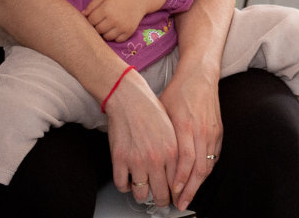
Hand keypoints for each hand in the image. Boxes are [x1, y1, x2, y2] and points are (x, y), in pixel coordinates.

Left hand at [85, 0, 164, 42]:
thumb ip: (92, 5)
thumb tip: (82, 15)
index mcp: (106, 9)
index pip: (90, 21)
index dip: (90, 19)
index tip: (95, 16)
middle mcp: (114, 19)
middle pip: (97, 30)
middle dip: (97, 26)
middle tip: (102, 21)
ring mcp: (122, 27)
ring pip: (106, 37)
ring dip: (105, 32)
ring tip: (109, 24)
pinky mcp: (129, 32)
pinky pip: (117, 40)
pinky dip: (115, 36)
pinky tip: (117, 28)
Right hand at [106, 70, 179, 210]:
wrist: (130, 98)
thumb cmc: (151, 110)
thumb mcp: (173, 130)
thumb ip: (176, 153)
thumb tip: (178, 174)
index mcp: (172, 151)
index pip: (178, 183)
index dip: (177, 194)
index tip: (176, 197)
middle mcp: (156, 158)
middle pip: (161, 194)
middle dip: (163, 201)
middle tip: (162, 200)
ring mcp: (137, 160)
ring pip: (141, 194)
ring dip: (143, 195)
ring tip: (144, 190)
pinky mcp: (120, 159)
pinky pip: (122, 185)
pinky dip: (125, 187)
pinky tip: (129, 180)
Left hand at [158, 61, 223, 208]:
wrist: (199, 75)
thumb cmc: (178, 91)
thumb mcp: (162, 111)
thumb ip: (161, 135)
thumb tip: (153, 158)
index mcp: (185, 126)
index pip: (185, 160)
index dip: (180, 179)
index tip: (173, 192)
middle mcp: (201, 131)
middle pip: (199, 168)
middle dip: (189, 190)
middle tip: (181, 203)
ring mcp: (212, 132)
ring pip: (208, 165)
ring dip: (198, 184)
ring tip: (188, 196)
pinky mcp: (218, 131)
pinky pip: (214, 157)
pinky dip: (207, 171)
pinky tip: (198, 178)